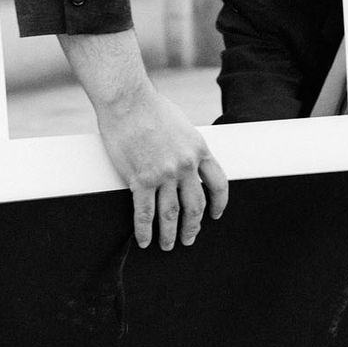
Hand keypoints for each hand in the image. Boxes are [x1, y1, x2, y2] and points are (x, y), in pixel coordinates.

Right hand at [57, 29, 227, 249]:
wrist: (128, 101)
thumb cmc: (150, 106)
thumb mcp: (181, 124)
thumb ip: (186, 145)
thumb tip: (184, 158)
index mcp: (199, 150)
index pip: (218, 184)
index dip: (219, 203)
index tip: (215, 215)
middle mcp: (185, 166)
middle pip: (195, 206)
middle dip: (193, 226)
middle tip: (190, 238)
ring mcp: (164, 175)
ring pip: (170, 214)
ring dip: (170, 234)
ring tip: (167, 245)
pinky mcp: (141, 179)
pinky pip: (144, 213)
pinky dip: (144, 231)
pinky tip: (144, 240)